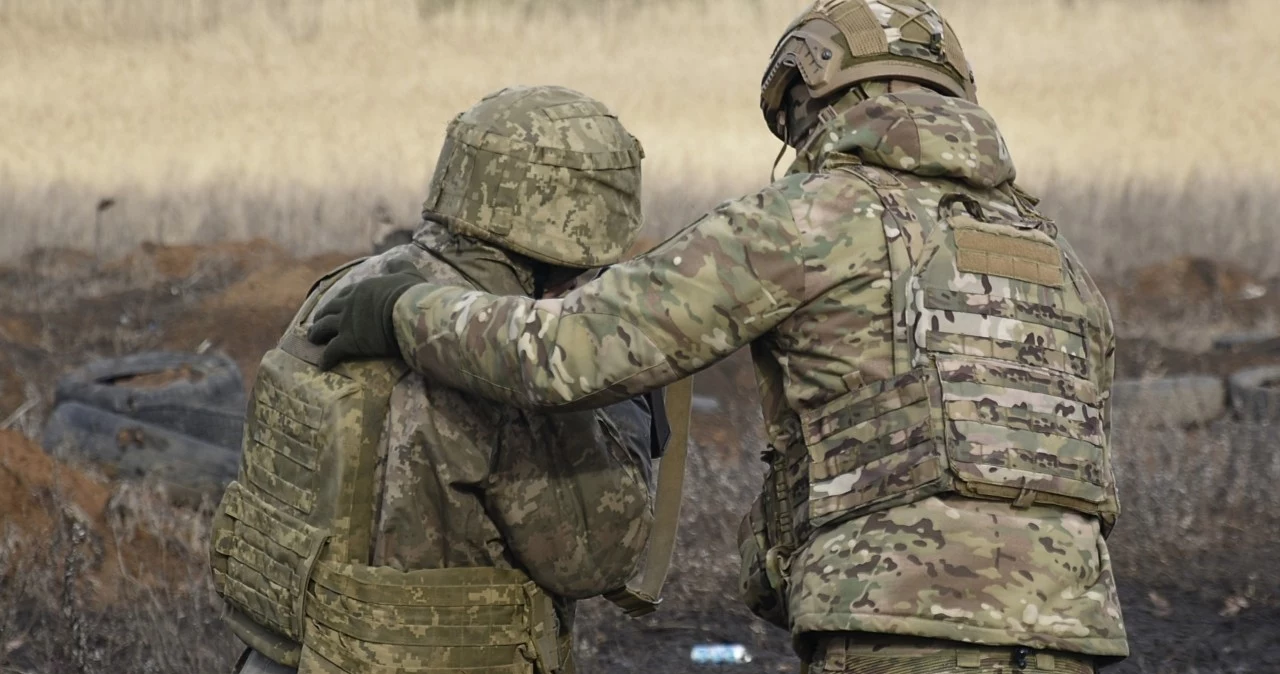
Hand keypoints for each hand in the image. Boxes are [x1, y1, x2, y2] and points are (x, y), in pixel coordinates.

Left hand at [306, 260, 424, 369]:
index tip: (335, 306)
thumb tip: (394, 260)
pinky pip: (332, 351)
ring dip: (316, 334)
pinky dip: (326, 358)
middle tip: (318, 323)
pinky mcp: (348, 342)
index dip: (338, 301)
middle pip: (327, 310)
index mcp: (361, 289)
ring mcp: (346, 323)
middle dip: (321, 316)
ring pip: (323, 328)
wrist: (409, 314)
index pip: (344, 294)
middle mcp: (349, 304)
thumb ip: (399, 266)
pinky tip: (323, 365)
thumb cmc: (411, 295)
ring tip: (313, 340)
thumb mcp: (407, 274)